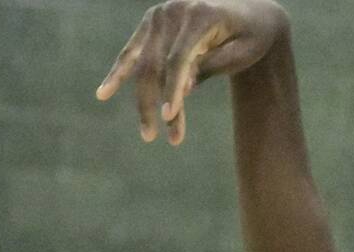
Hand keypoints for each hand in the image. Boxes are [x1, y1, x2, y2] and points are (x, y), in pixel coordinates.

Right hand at [97, 0, 289, 145]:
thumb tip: (183, 88)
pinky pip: (132, 52)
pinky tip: (102, 94)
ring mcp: (159, 16)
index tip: (170, 117)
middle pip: (155, 64)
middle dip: (153, 103)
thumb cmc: (252, 35)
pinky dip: (119, 73)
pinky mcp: (151, 24)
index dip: (173, 89)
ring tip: (147, 133)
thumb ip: (212, 66)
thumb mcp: (243, 52)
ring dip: (143, 101)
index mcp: (200, 15)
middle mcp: (174, 11)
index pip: (179, 59)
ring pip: (143, 64)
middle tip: (154, 138)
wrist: (250, 10)